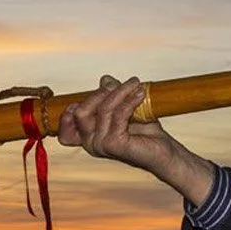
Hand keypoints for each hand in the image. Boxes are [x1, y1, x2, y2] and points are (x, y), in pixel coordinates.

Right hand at [57, 75, 217, 203]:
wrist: (163, 150)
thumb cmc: (144, 131)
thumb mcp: (124, 107)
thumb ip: (112, 95)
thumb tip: (105, 80)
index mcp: (87, 137)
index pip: (67, 122)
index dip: (74, 106)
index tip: (99, 89)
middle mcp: (90, 143)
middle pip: (81, 111)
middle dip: (102, 93)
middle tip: (122, 84)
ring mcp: (101, 145)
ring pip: (103, 108)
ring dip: (121, 92)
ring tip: (136, 84)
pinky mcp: (115, 144)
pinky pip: (119, 114)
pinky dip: (130, 100)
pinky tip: (141, 94)